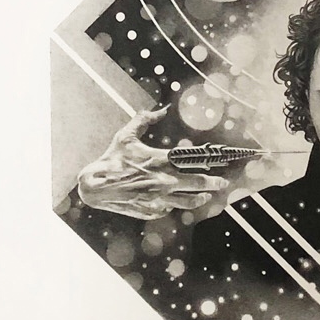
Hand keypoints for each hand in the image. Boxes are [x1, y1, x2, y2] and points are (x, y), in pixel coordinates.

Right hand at [77, 107, 227, 219]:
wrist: (96, 186)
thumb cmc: (112, 159)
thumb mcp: (126, 135)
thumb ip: (144, 120)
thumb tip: (161, 109)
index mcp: (160, 159)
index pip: (192, 160)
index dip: (210, 160)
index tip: (221, 160)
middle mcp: (163, 180)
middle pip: (197, 183)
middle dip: (214, 183)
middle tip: (223, 183)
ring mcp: (159, 197)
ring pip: (189, 201)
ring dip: (201, 197)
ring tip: (207, 195)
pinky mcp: (152, 210)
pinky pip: (170, 209)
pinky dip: (176, 205)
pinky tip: (177, 201)